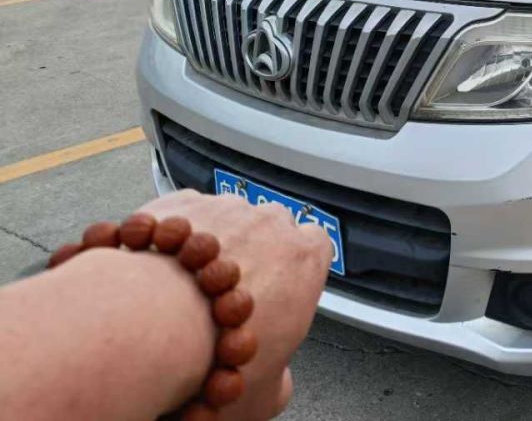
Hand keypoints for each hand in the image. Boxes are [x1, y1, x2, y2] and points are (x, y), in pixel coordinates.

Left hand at [138, 189, 332, 418]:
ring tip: (182, 290)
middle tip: (225, 295)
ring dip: (206, 246)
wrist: (151, 327)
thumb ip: (279, 378)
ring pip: (221, 220)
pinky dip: (168, 238)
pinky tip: (155, 273)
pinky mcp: (178, 204)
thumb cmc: (212, 357)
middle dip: (250, 252)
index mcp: (303, 258)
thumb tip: (271, 384)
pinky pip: (180, 216)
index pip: (316, 245)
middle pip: (269, 227)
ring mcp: (223, 208)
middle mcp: (267, 223)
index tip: (282, 287)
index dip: (296, 266)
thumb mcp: (265, 392)